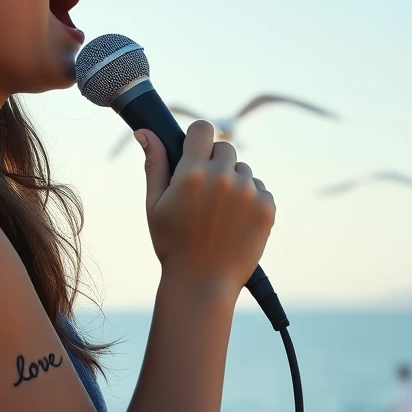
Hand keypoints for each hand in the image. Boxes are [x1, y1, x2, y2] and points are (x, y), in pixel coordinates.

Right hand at [138, 123, 274, 293]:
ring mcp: (248, 192)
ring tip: (218, 213)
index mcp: (192, 173)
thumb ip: (154, 164)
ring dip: (233, 183)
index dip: (197, 139)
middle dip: (215, 163)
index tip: (195, 152)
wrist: (203, 283)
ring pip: (243, 170)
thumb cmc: (173, 244)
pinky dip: (250, 200)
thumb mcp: (155, 205)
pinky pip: (259, 189)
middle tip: (204, 193)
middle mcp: (223, 177)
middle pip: (225, 148)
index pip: (203, 129)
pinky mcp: (267, 207)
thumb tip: (144, 132)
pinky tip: (234, 222)